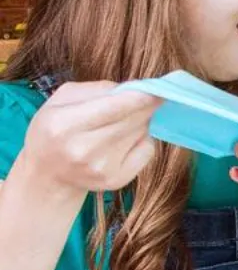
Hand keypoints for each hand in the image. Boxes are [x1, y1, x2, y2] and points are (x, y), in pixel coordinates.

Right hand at [17, 82, 159, 195]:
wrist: (48, 173)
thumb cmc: (56, 129)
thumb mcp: (61, 101)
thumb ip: (97, 90)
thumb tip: (134, 89)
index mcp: (64, 124)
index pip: (114, 108)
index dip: (140, 97)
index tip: (158, 90)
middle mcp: (83, 149)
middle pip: (131, 120)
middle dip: (144, 106)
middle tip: (147, 99)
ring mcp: (102, 168)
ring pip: (141, 133)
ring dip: (140, 122)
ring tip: (122, 122)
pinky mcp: (116, 181)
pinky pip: (147, 151)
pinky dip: (143, 140)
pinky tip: (125, 140)